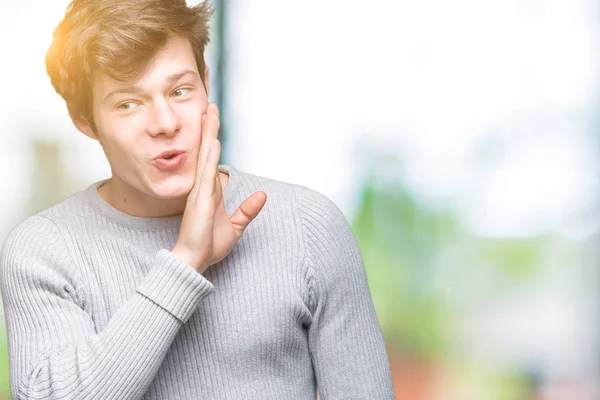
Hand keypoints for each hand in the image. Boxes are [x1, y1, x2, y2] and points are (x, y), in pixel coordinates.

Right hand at [171, 103, 266, 272]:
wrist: (194, 260)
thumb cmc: (208, 245)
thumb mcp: (235, 226)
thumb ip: (248, 210)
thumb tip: (262, 195)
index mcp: (210, 191)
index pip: (212, 159)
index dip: (212, 139)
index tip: (212, 121)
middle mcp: (203, 186)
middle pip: (206, 151)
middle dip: (209, 128)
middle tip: (209, 106)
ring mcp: (200, 191)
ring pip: (205, 156)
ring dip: (208, 134)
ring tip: (209, 112)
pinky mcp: (200, 199)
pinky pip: (206, 173)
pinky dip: (210, 156)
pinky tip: (213, 141)